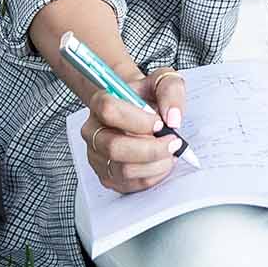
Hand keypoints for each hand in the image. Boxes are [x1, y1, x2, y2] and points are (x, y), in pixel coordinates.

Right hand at [78, 67, 187, 194]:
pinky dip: (152, 176)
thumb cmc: (147, 97)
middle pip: (114, 147)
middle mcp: (93, 131)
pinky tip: (162, 163)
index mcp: (100, 102)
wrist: (139, 111)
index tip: (161, 123)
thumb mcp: (162, 81)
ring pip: (123, 169)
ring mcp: (97, 156)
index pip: (109, 110)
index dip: (138, 120)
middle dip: (151, 149)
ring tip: (170, 152)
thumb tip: (173, 118)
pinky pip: (130, 185)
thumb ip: (170, 91)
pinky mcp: (107, 176)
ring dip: (154, 164)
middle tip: (174, 142)